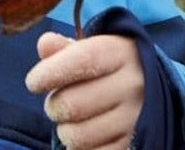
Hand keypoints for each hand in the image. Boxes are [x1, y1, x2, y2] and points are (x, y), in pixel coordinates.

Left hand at [25, 31, 144, 149]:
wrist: (151, 89)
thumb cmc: (109, 66)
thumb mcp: (92, 48)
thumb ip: (65, 48)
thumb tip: (44, 45)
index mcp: (120, 53)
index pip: (82, 61)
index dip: (51, 72)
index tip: (33, 82)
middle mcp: (132, 86)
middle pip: (73, 104)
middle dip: (53, 106)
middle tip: (55, 102)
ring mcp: (135, 120)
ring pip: (78, 135)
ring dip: (64, 129)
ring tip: (70, 119)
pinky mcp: (134, 146)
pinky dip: (79, 147)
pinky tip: (85, 133)